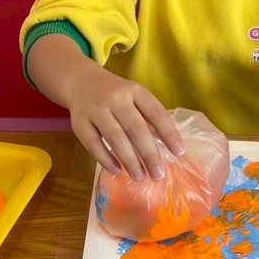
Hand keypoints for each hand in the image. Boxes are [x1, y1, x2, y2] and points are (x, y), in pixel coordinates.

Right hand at [65, 67, 184, 181]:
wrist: (80, 81)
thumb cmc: (115, 94)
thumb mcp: (134, 96)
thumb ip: (149, 117)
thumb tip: (169, 145)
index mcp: (135, 91)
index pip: (156, 113)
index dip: (168, 133)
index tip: (179, 152)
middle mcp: (116, 98)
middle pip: (136, 129)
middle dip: (149, 154)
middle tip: (159, 174)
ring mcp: (96, 109)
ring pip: (115, 138)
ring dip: (129, 160)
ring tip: (140, 176)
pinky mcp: (79, 122)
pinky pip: (93, 144)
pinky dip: (105, 159)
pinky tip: (117, 170)